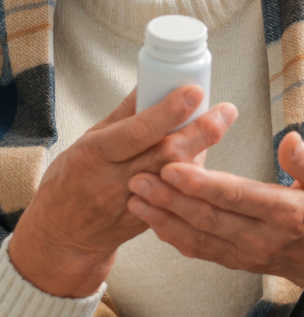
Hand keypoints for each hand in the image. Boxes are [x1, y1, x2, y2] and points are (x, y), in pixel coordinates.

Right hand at [9, 87, 235, 297]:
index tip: (193, 92)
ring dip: (203, 150)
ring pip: (178, 178)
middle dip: (201, 131)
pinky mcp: (149, 221)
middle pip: (166, 155)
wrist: (64, 234)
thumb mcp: (87, 141)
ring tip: (220, 123)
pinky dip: (195, 175)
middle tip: (226, 111)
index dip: (168, 112)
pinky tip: (203, 156)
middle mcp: (116, 181)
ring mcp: (134, 204)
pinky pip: (179, 198)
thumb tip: (150, 81)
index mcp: (96, 155)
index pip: (137, 132)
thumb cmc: (73, 180)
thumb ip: (123, 115)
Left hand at [126, 130, 303, 295]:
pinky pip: (200, 251)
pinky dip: (173, 236)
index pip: (237, 197)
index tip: (173, 167)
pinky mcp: (236, 262)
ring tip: (135, 197)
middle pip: (209, 218)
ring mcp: (247, 254)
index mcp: (285, 213)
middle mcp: (262, 238)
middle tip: (139, 177)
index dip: (202, 184)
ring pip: (198, 237)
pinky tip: (152, 219)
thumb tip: (289, 140)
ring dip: (163, 218)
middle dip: (170, 198)